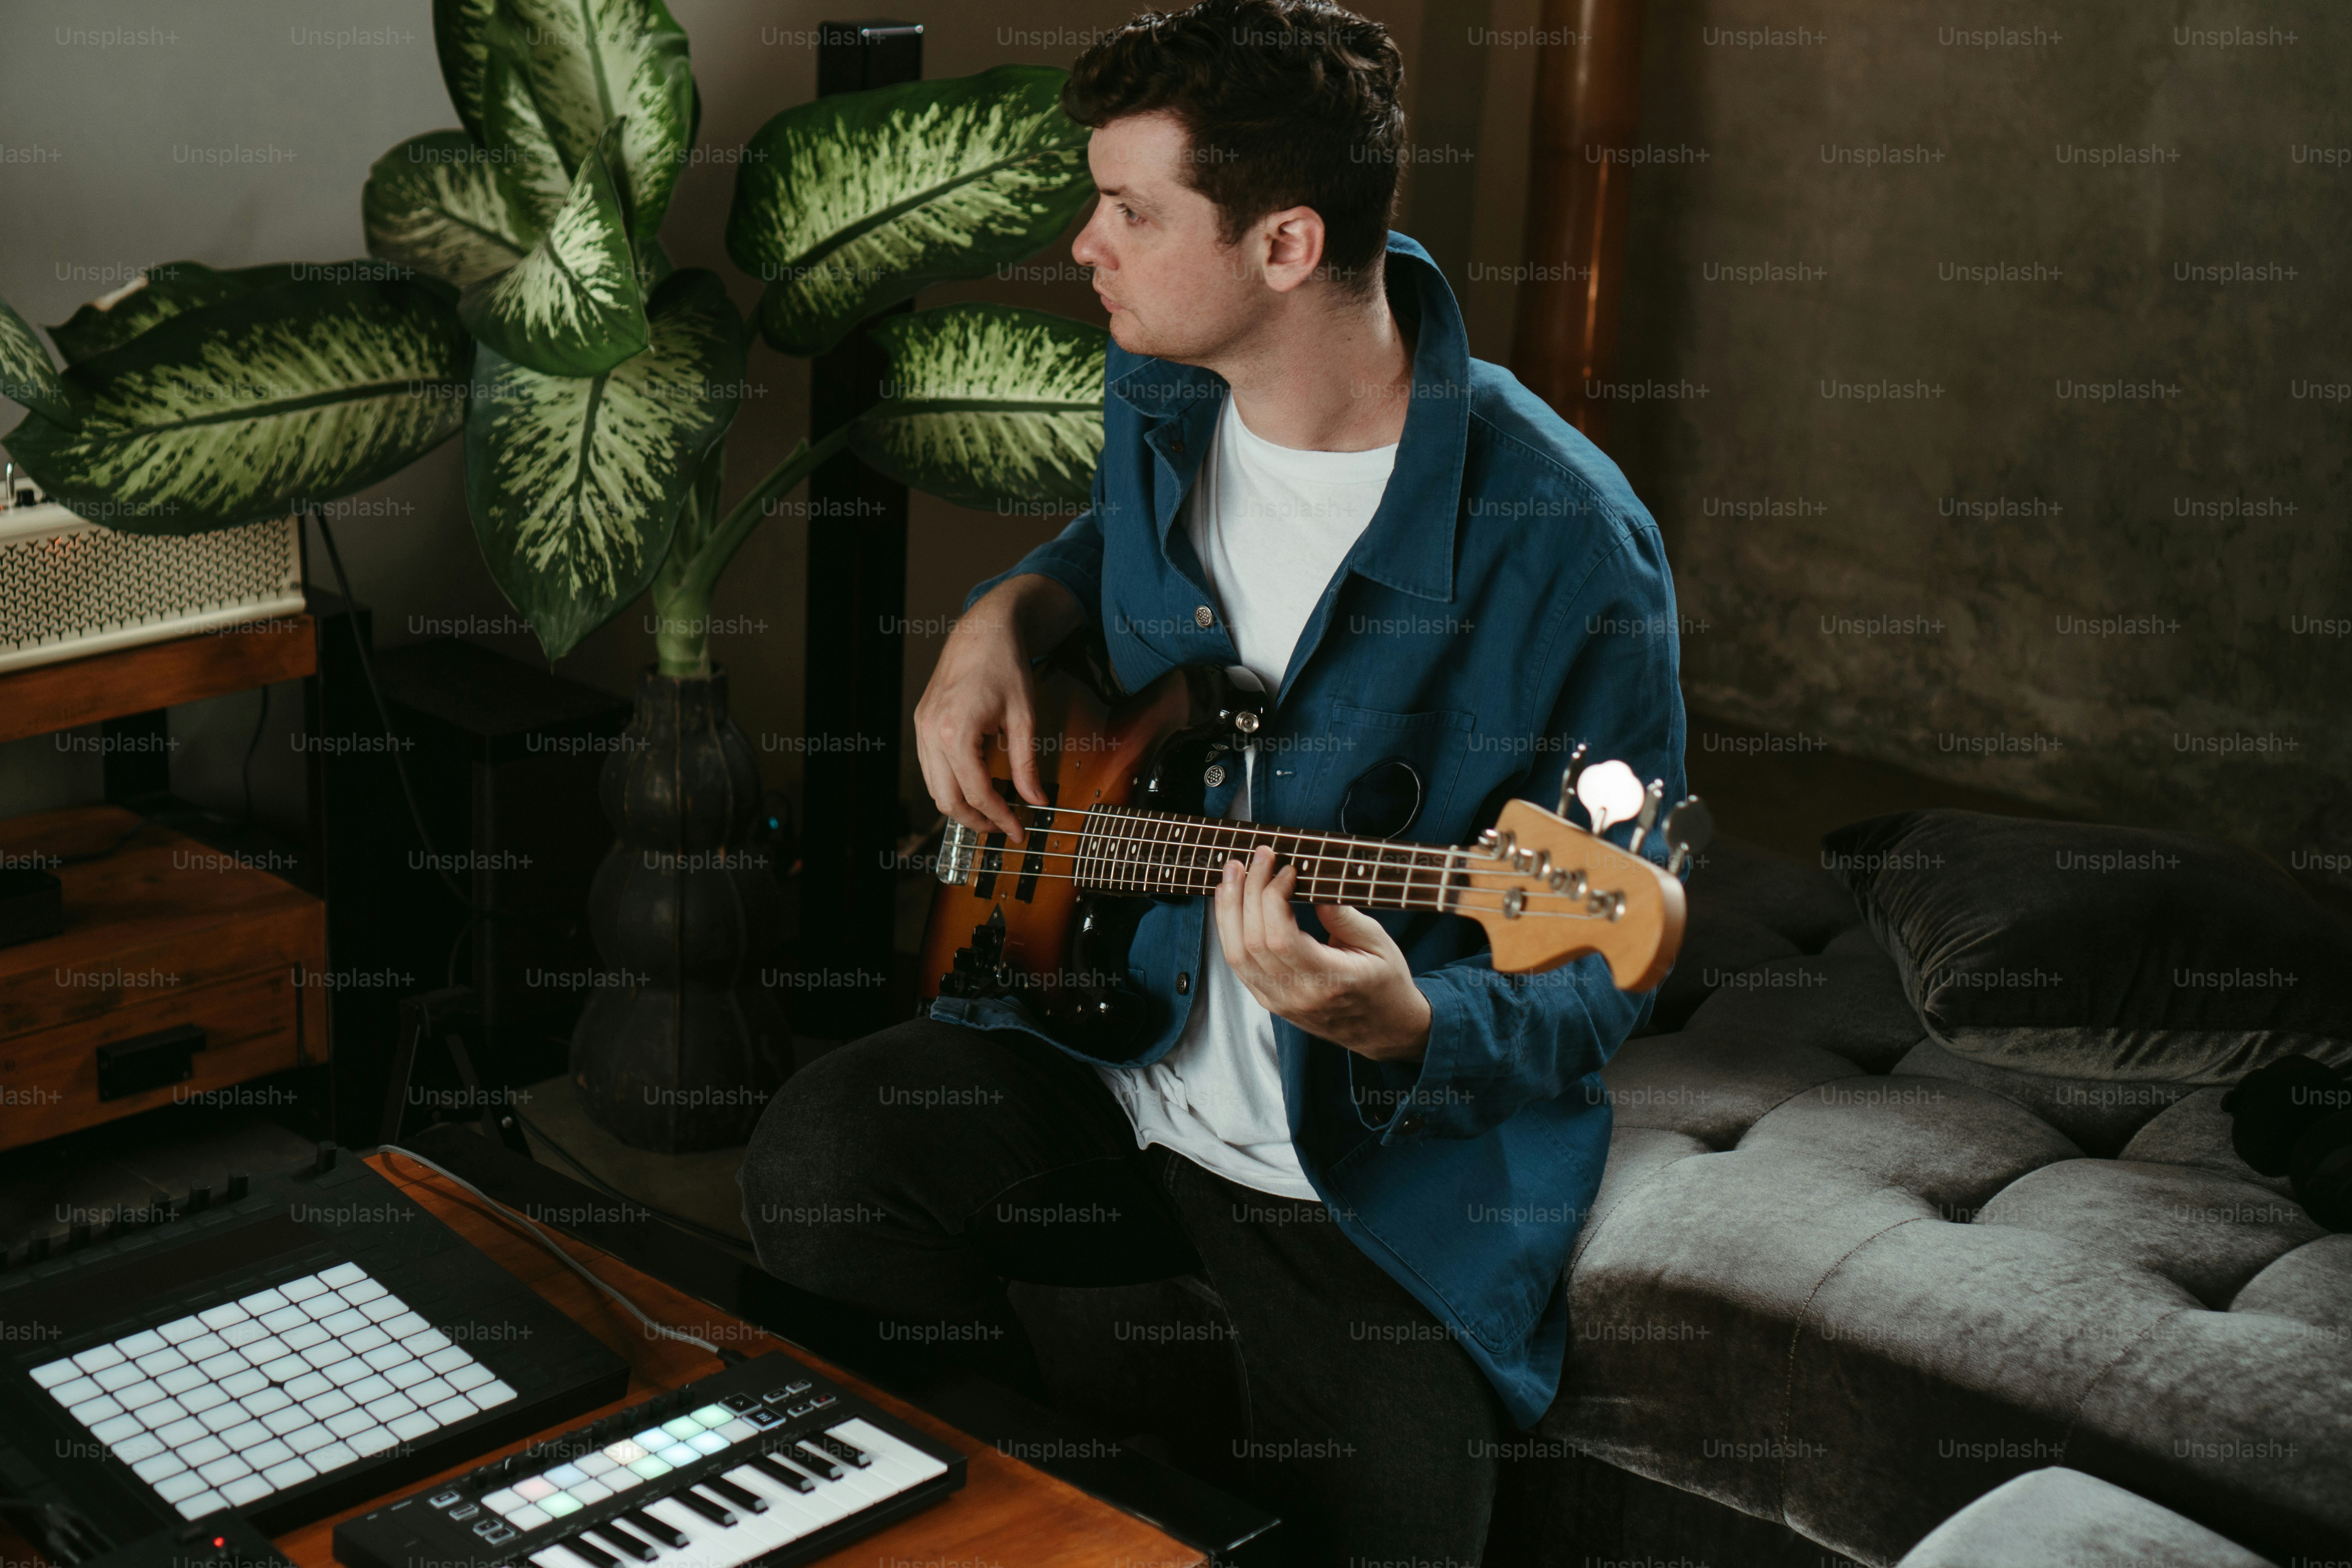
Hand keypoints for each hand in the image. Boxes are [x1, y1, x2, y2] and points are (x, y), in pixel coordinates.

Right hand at [913, 576, 1079, 845]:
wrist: (983, 631)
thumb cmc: (1006, 666)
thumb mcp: (1024, 717)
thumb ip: (1026, 763)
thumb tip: (1036, 800)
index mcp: (957, 732)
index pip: (977, 793)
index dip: (1000, 817)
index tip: (1019, 830)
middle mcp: (932, 733)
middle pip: (947, 800)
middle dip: (976, 821)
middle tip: (1004, 827)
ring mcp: (922, 728)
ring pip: (934, 788)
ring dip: (961, 807)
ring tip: (991, 811)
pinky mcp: (922, 724)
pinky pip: (930, 768)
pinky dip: (950, 785)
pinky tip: (974, 786)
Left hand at [1213, 844, 1432, 1061]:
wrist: (1384, 1029)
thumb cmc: (1386, 984)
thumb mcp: (1378, 944)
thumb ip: (1345, 917)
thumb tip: (1312, 886)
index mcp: (1328, 982)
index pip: (1281, 939)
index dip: (1274, 898)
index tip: (1286, 870)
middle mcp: (1296, 996)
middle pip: (1253, 942)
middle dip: (1249, 892)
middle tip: (1256, 858)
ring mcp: (1278, 1002)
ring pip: (1236, 954)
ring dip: (1229, 909)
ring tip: (1233, 873)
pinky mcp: (1269, 1000)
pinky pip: (1238, 964)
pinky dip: (1230, 930)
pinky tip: (1231, 903)